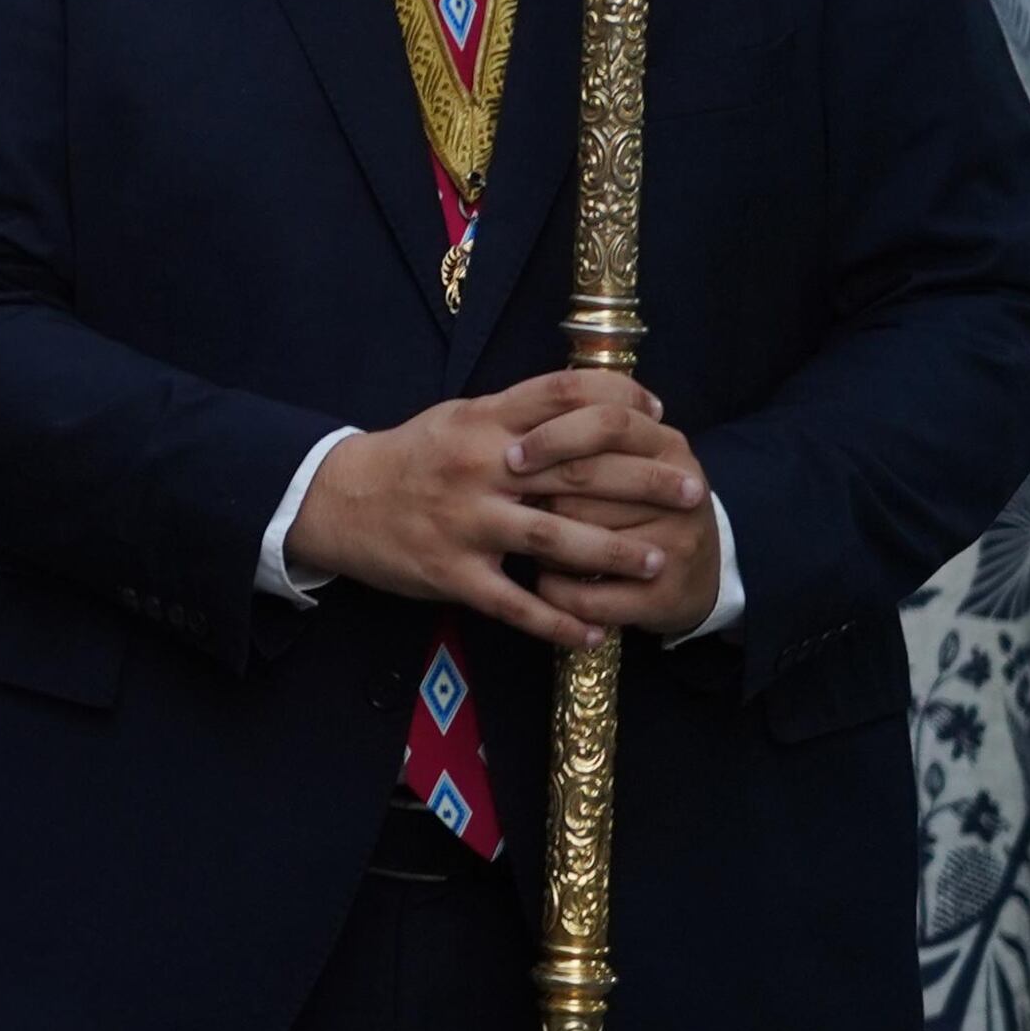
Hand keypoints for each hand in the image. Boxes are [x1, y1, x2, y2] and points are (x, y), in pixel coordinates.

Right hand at [282, 372, 706, 653]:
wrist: (335, 499)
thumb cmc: (409, 457)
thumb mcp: (459, 418)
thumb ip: (518, 413)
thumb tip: (586, 406)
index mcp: (484, 423)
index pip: (562, 398)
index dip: (618, 404)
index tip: (662, 418)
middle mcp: (480, 467)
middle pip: (576, 469)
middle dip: (643, 481)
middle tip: (694, 491)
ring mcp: (466, 522)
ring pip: (554, 538)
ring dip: (614, 552)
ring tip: (661, 561)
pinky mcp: (451, 572)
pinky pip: (514, 603)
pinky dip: (558, 621)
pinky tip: (594, 632)